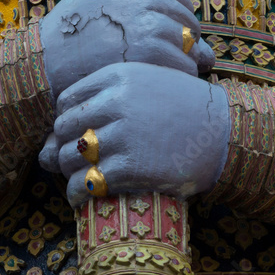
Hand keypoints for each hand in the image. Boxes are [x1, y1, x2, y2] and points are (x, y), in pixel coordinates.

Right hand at [38, 0, 213, 100]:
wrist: (42, 64)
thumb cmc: (73, 40)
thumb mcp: (104, 8)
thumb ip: (149, 17)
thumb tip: (209, 51)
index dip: (173, 22)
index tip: (161, 40)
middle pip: (186, 21)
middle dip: (181, 44)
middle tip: (157, 64)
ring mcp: (147, 23)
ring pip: (189, 47)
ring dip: (181, 64)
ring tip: (154, 78)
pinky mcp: (151, 53)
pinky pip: (184, 67)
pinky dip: (177, 81)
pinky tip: (155, 89)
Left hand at [39, 61, 228, 205]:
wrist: (222, 130)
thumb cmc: (181, 106)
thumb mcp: (145, 84)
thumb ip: (104, 100)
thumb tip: (52, 135)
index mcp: (117, 76)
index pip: (67, 99)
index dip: (66, 118)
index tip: (74, 132)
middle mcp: (115, 102)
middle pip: (64, 128)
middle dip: (62, 145)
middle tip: (72, 159)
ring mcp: (122, 134)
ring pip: (69, 156)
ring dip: (67, 171)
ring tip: (76, 179)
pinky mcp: (130, 167)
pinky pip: (85, 183)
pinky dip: (76, 193)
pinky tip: (80, 198)